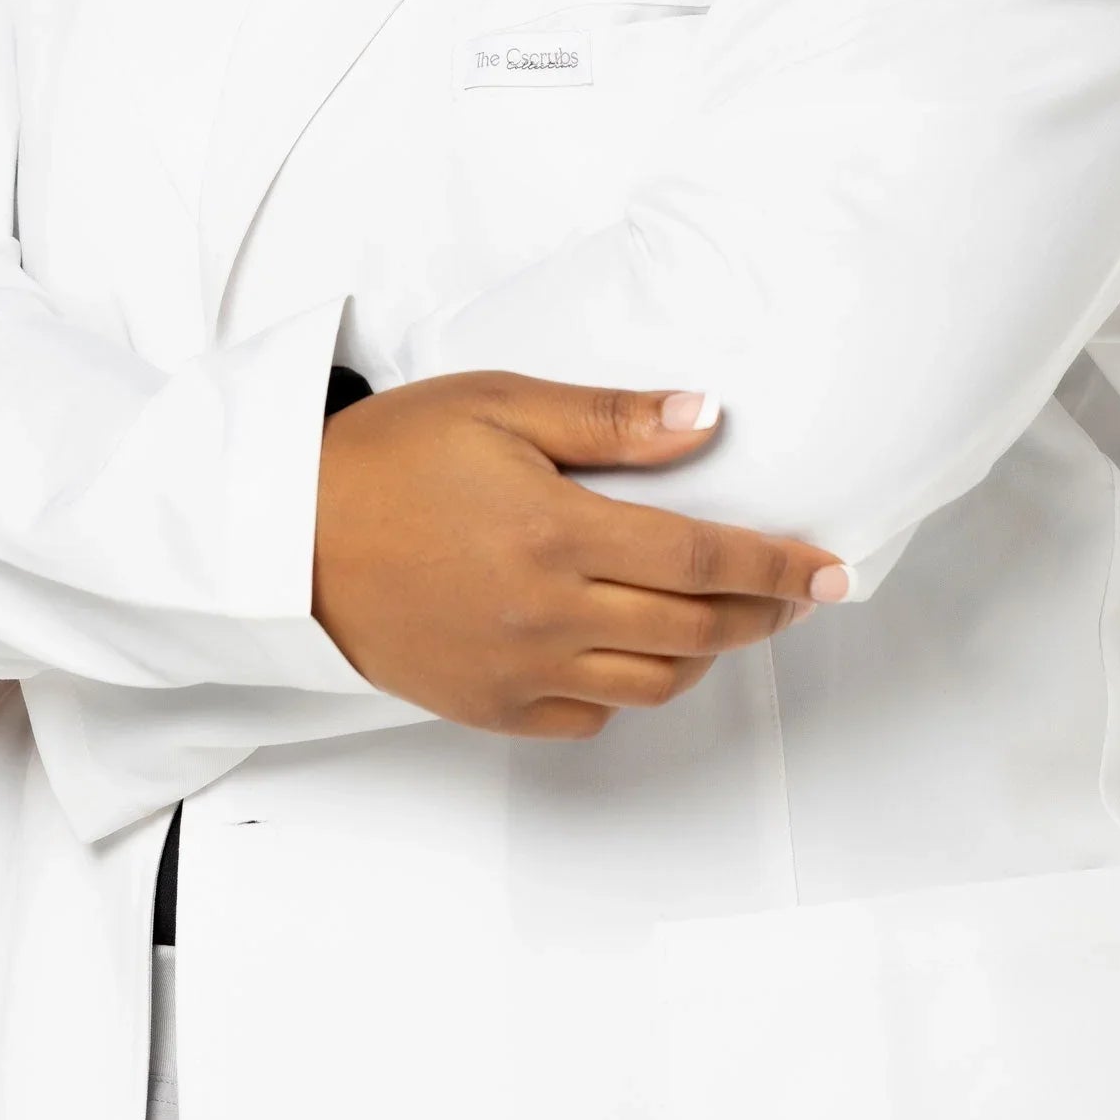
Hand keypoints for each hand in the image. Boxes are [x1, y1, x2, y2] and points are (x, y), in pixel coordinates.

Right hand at [313, 372, 847, 737]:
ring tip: (724, 618)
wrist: (289, 534)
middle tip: (799, 592)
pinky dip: (628, 688)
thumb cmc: (391, 455)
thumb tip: (705, 417)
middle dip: (762, 611)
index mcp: (558, 533)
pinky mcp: (488, 706)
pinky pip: (588, 716)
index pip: (702, 557)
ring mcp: (519, 670)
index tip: (831, 568)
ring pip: (652, 682)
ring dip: (705, 653)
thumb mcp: (498, 404)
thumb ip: (609, 420)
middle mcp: (549, 614)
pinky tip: (633, 651)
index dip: (777, 564)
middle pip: (694, 628)